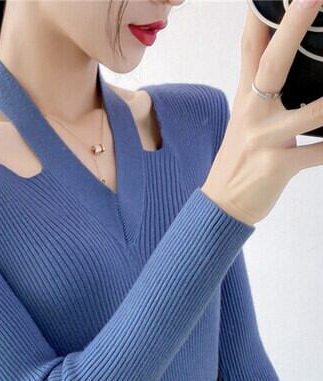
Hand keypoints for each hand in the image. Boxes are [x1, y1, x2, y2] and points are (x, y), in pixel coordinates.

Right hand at [201, 0, 322, 226]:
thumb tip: (283, 56)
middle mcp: (253, 114)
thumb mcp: (247, 119)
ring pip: (308, 115)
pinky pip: (316, 154)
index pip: (251, 46)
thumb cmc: (241, 160)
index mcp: (246, 98)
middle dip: (293, 28)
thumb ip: (264, 88)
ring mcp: (264, 141)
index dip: (260, 14)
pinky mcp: (276, 167)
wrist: (222, 206)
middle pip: (271, 64)